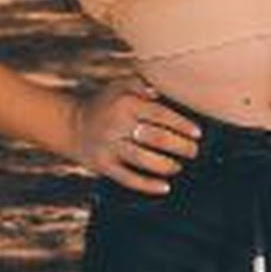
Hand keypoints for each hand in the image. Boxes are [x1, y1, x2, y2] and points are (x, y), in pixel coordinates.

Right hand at [71, 75, 201, 194]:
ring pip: (142, 160)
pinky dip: (147, 185)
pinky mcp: (103, 165)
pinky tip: (164, 187)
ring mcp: (109, 146)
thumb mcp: (120, 86)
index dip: (181, 124)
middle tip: (194, 151)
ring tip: (179, 166)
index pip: (159, 114)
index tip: (197, 133)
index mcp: (126, 103)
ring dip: (165, 165)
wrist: (72, 124)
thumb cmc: (107, 103)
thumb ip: (142, 84)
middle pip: (155, 138)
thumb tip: (162, 91)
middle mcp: (117, 124)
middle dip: (179, 146)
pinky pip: (127, 178)